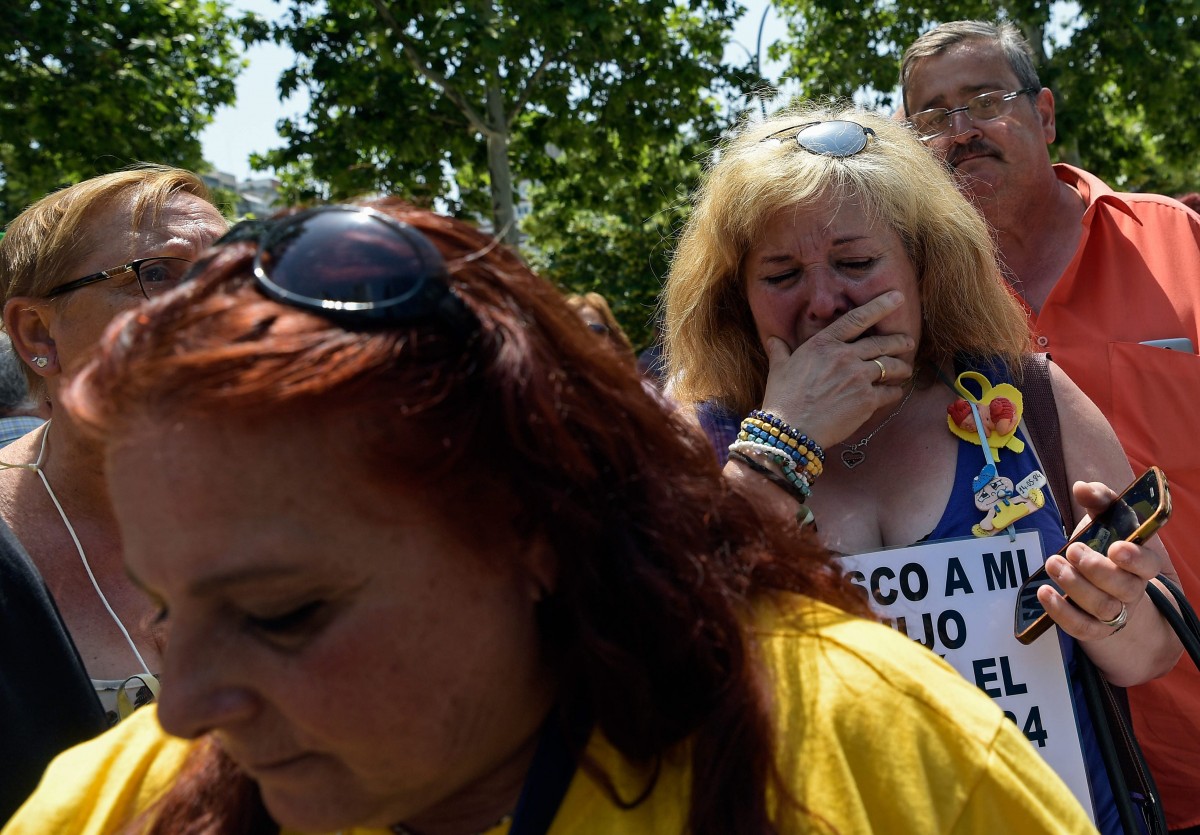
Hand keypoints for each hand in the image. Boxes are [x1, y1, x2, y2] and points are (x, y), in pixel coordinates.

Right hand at [759, 290, 915, 447]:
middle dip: (899, 340)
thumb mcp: (778, 368)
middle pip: (881, 343)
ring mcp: (858, 377)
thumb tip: (773, 340)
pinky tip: (895, 393)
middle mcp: (844, 356)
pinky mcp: (867, 400)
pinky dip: (895, 391)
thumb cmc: (782, 398)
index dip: (880, 306)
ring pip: (891, 366)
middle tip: (908, 341)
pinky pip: (890, 392)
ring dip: (902, 367)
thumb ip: (780, 351)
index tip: (897, 297)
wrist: (791, 430)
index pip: (857, 319)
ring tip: (905, 369)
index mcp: (823, 344)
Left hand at [1037, 481, 1165, 641]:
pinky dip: (1061, 612)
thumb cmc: (1103, 546)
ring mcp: (1114, 612)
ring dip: (1075, 586)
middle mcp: (1131, 590)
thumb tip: (1082, 487)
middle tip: (1071, 550)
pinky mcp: (1093, 629)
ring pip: (1102, 608)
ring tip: (1052, 564)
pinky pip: (1081, 628)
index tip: (1115, 547)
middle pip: (1123, 588)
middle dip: (1095, 568)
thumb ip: (1098, 500)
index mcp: (1140, 563)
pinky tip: (1044, 592)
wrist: (1101, 585)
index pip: (1149, 565)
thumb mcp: (1103, 520)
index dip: (1135, 559)